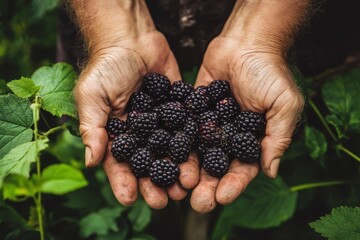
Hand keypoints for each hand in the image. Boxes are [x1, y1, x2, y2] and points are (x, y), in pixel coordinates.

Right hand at [74, 31, 198, 207]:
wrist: (132, 39)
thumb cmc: (106, 67)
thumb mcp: (92, 96)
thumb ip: (92, 128)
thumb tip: (90, 162)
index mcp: (118, 134)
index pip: (120, 164)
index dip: (124, 182)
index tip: (130, 199)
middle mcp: (142, 133)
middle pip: (149, 164)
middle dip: (155, 182)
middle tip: (164, 200)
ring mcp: (162, 123)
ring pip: (171, 152)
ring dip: (178, 170)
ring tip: (186, 187)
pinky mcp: (180, 109)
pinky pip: (188, 128)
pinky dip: (195, 144)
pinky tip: (203, 159)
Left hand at [190, 36, 303, 212]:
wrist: (246, 42)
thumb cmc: (269, 72)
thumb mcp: (284, 104)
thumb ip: (278, 137)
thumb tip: (271, 171)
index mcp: (251, 139)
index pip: (243, 169)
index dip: (233, 184)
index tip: (222, 197)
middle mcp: (228, 136)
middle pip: (217, 167)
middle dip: (207, 185)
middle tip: (197, 203)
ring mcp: (209, 124)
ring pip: (197, 153)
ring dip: (188, 171)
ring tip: (177, 187)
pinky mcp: (193, 110)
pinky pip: (183, 129)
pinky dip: (174, 144)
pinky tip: (163, 158)